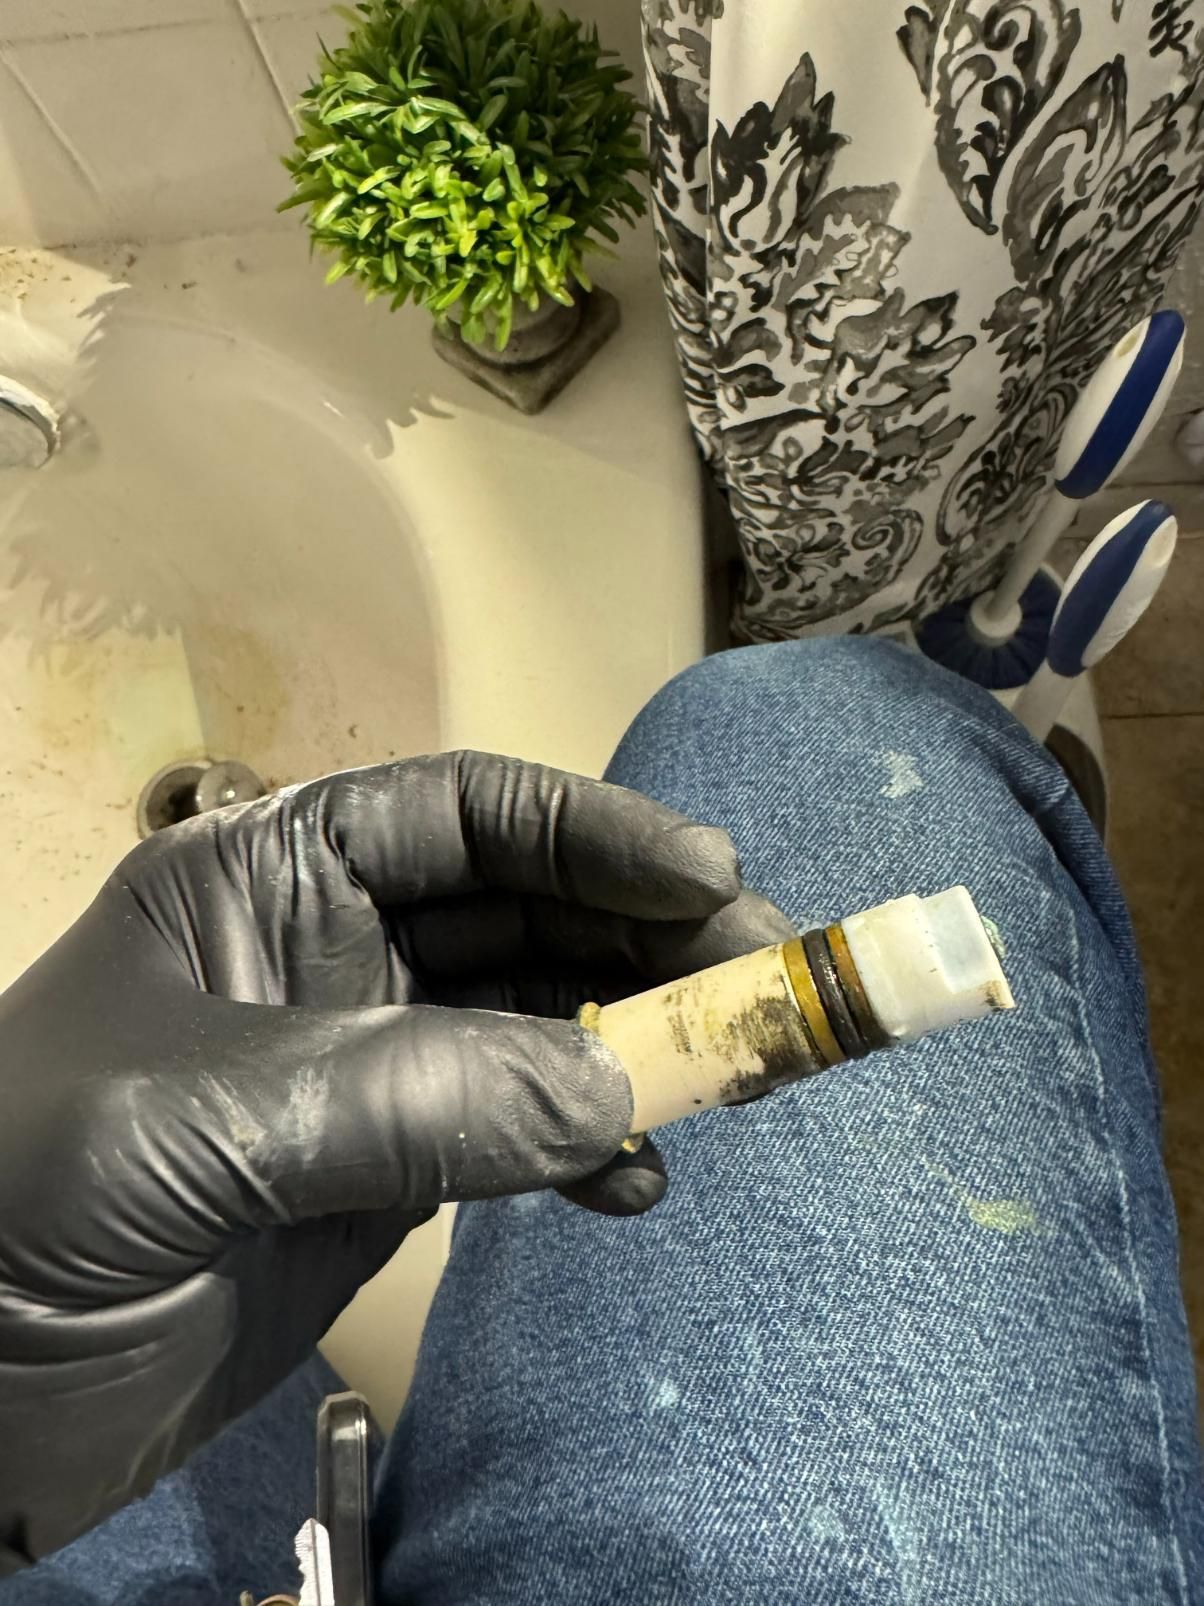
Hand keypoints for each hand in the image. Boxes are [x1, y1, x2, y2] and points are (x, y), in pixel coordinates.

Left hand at [0, 751, 790, 1566]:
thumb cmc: (12, 1208)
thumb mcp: (196, 1125)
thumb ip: (405, 1097)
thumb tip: (614, 1095)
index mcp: (268, 879)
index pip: (461, 818)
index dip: (592, 833)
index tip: (710, 879)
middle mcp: (332, 954)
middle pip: (527, 913)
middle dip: (647, 940)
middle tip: (765, 985)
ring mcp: (369, 1067)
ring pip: (539, 1024)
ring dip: (638, 1048)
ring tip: (728, 1082)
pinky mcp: (384, 1174)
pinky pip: (517, 1137)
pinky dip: (588, 1152)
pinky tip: (634, 1185)